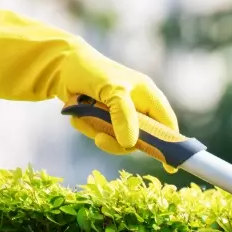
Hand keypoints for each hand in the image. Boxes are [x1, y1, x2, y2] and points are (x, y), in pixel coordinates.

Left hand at [0, 9, 178, 172]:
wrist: (61, 66)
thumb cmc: (92, 71)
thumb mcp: (112, 90)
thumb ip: (124, 115)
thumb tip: (131, 144)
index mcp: (148, 97)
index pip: (166, 125)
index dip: (170, 145)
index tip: (169, 166)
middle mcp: (138, 108)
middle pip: (141, 140)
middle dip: (119, 141)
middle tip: (101, 139)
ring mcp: (121, 116)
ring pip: (118, 141)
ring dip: (98, 132)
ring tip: (83, 117)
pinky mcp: (104, 120)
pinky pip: (102, 136)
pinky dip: (87, 128)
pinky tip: (78, 114)